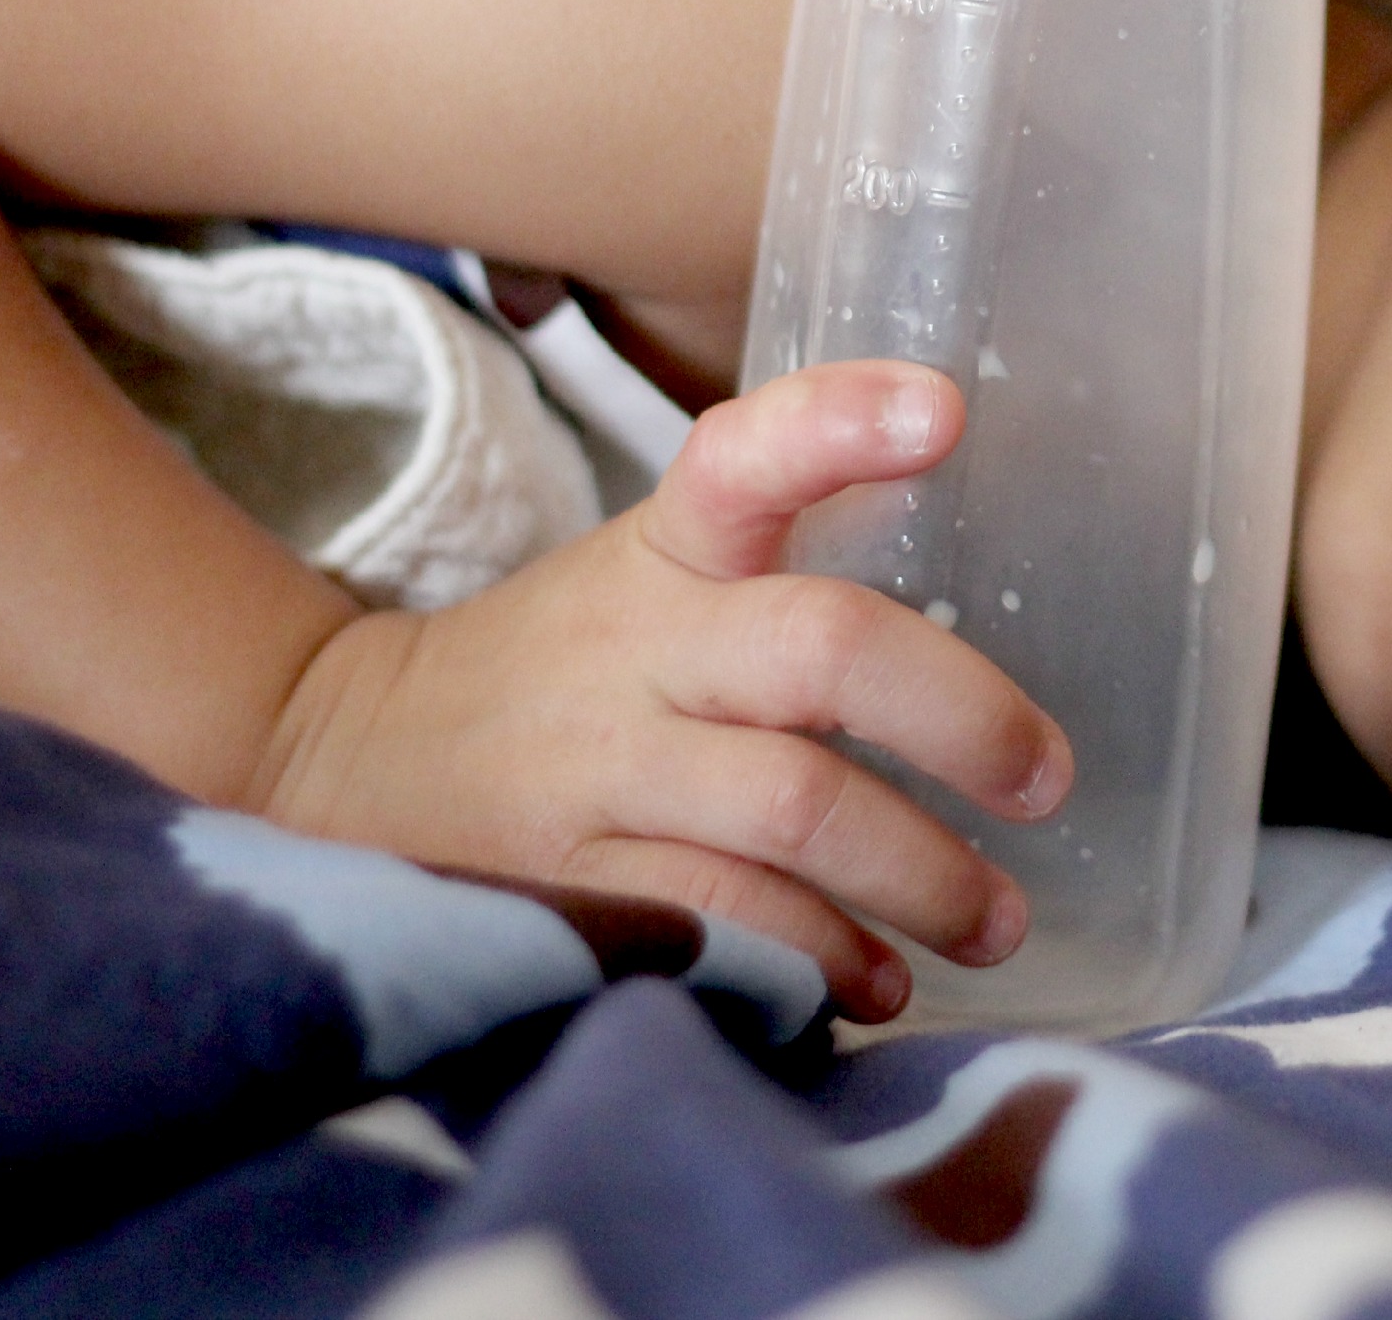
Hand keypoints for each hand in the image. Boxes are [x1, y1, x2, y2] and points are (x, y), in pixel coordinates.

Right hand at [247, 360, 1070, 1021]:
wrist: (346, 761)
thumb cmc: (568, 663)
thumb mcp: (656, 568)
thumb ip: (791, 553)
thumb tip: (990, 545)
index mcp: (667, 554)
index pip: (746, 455)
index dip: (842, 424)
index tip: (945, 410)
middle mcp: (640, 649)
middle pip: (821, 650)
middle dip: (961, 716)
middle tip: (1045, 776)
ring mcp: (602, 774)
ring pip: (793, 812)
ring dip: (921, 874)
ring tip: (993, 919)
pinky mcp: (575, 888)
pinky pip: (728, 927)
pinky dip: (821, 961)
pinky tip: (876, 981)